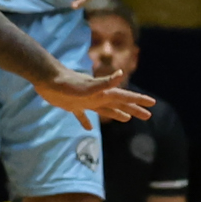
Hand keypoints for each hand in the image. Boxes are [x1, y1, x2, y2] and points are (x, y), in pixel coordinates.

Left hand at [36, 65, 153, 127]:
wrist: (48, 79)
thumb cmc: (67, 83)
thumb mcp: (87, 85)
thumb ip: (103, 82)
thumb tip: (121, 73)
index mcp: (103, 93)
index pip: (125, 97)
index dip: (138, 100)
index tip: (152, 103)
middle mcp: (98, 96)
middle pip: (120, 104)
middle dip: (134, 109)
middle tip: (148, 115)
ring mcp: (86, 101)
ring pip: (106, 110)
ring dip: (117, 114)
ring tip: (126, 119)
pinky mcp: (73, 105)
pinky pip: (83, 116)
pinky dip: (86, 122)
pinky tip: (88, 128)